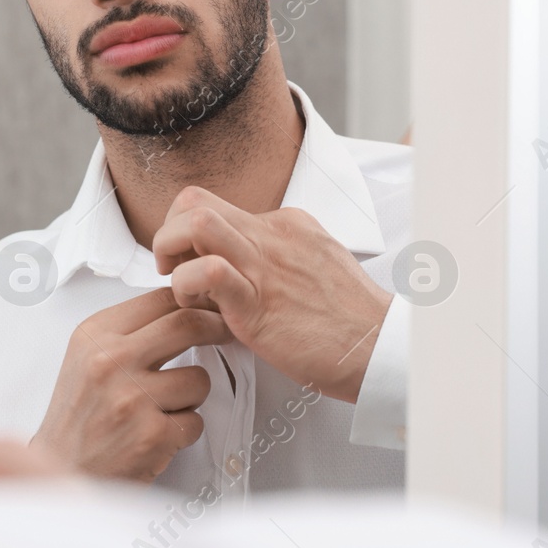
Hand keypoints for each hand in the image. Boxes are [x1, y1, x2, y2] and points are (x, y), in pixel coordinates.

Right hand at [32, 287, 230, 481]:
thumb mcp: (87, 356)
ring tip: (164, 407)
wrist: (60, 472)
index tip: (209, 308)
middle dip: (216, 328)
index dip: (194, 301)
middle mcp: (111, 362)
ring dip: (192, 395)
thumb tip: (182, 305)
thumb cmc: (78, 416)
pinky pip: (196, 421)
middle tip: (224, 334)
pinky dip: (184, 430)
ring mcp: (132, 398)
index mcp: (95, 336)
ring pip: (199, 379)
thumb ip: (129, 330)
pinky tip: (158, 434)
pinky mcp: (151, 435)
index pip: (161, 299)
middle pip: (188, 324)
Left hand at [152, 187, 391, 403]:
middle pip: (194, 200)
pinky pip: (208, 271)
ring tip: (179, 287)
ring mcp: (265, 264)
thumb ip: (277, 262)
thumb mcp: (313, 268)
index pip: (217, 207)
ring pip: (195, 220)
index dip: (190, 237)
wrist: (380, 346)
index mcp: (285, 224)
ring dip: (168, 251)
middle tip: (171, 269)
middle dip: (167, 232)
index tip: (191, 266)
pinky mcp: (258, 301)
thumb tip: (240, 273)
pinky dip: (185, 286)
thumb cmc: (349, 320)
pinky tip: (195, 309)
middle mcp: (272, 233)